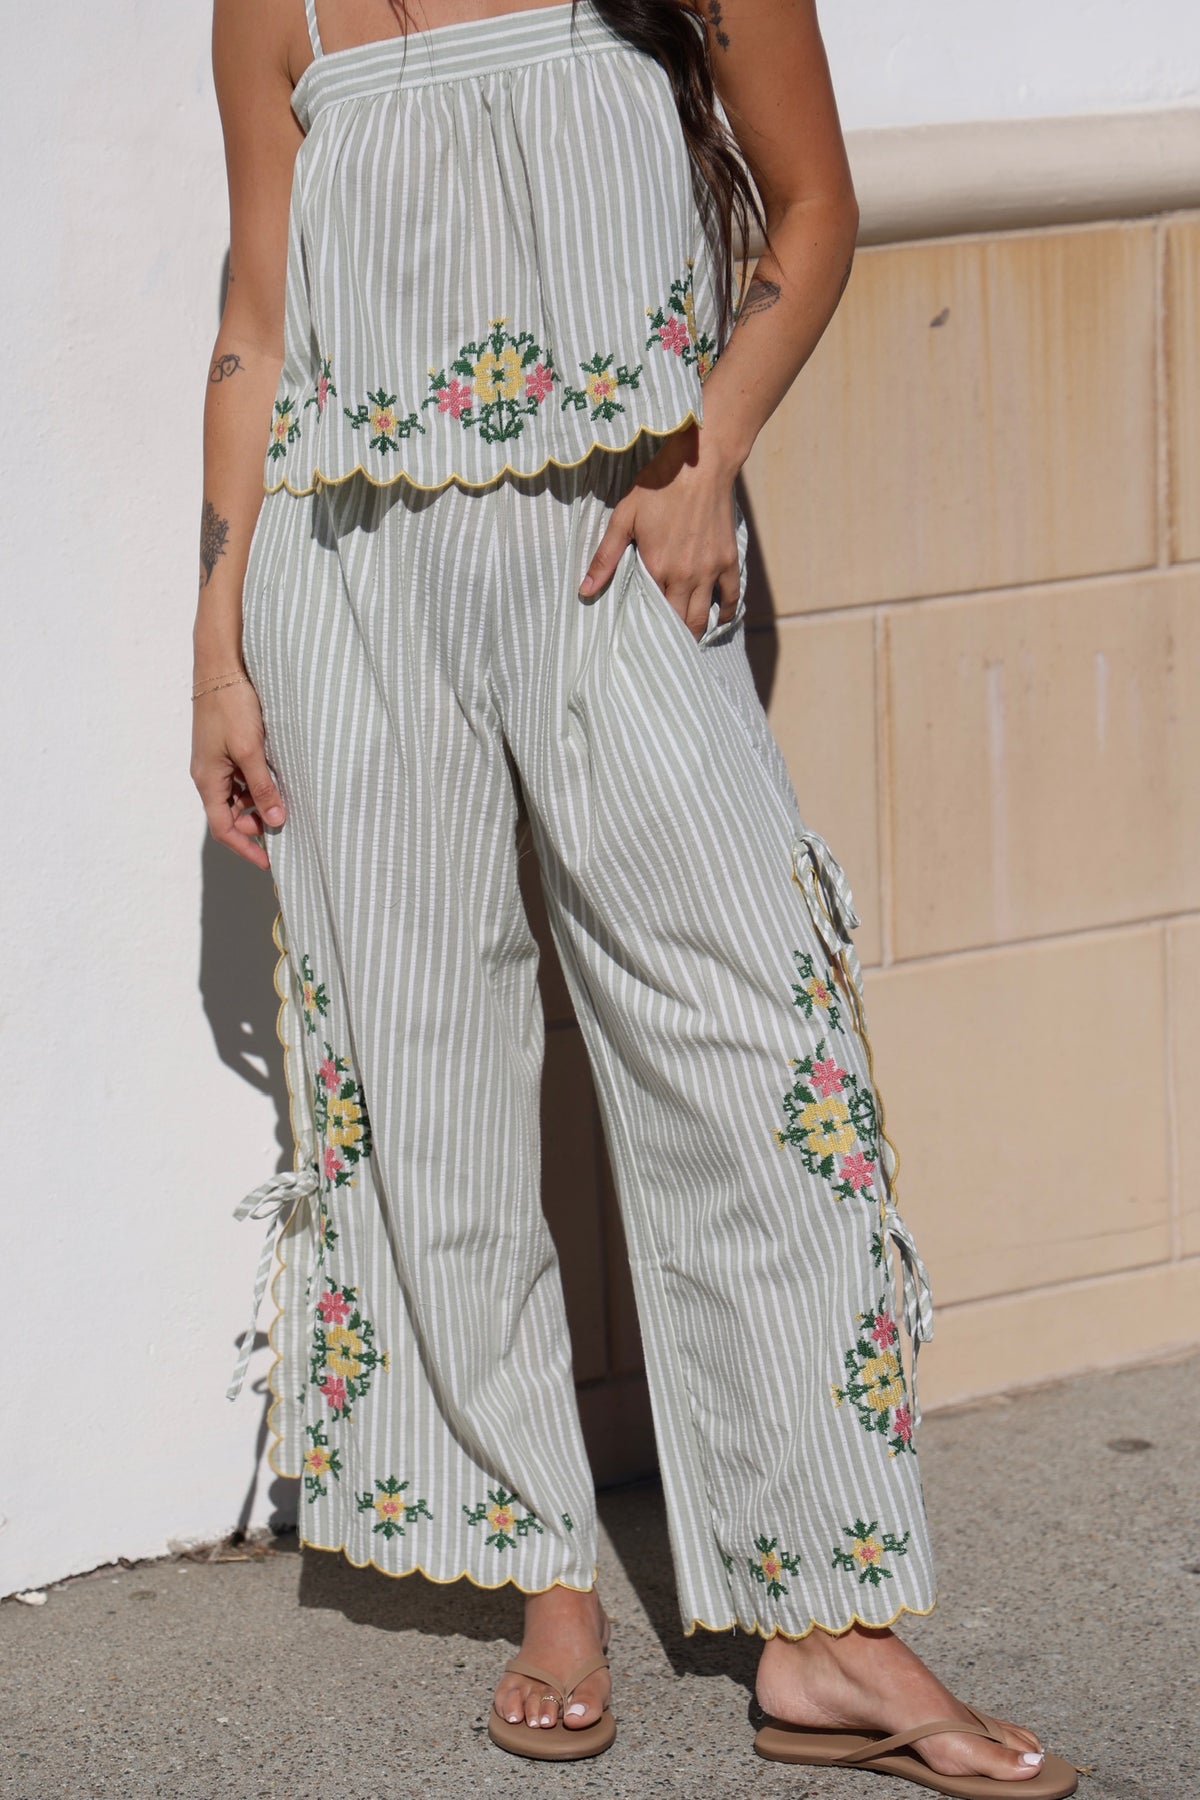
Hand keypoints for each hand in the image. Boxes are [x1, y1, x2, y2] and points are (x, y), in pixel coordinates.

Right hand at [190, 676, 285, 870]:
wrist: (221, 666)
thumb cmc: (232, 706)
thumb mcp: (251, 750)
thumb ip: (263, 787)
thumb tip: (277, 820)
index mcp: (207, 780)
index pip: (224, 828)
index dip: (246, 848)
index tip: (269, 862)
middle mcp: (208, 775)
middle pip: (231, 815)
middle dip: (256, 825)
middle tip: (286, 824)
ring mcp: (216, 761)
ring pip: (239, 796)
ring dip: (260, 803)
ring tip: (286, 802)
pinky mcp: (226, 748)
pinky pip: (242, 777)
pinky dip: (259, 784)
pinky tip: (279, 778)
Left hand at [577, 422, 741, 640]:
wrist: (700, 464)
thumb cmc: (658, 487)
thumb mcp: (623, 519)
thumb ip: (605, 558)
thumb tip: (584, 590)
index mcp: (657, 569)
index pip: (651, 614)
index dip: (646, 631)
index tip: (640, 643)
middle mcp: (686, 576)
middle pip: (680, 622)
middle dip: (671, 638)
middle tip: (661, 649)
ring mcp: (710, 570)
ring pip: (703, 615)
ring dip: (695, 631)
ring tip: (685, 641)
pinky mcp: (728, 560)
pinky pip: (731, 595)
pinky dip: (725, 611)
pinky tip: (718, 619)